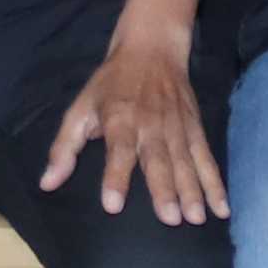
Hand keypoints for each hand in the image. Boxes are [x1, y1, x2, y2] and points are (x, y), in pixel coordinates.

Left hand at [39, 33, 225, 222]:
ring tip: (195, 218)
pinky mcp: (194, 129)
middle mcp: (150, 125)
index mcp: (119, 119)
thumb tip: (47, 183)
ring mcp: (176, 127)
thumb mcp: (80, 109)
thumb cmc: (111, 83)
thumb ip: (65, 148)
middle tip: (170, 219)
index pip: (118, 151)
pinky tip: (221, 207)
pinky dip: (215, 183)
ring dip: (193, 191)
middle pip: (158, 161)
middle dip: (165, 190)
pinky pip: (206, 159)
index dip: (115, 177)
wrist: (152, 49)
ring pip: (186, 162)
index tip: (113, 205)